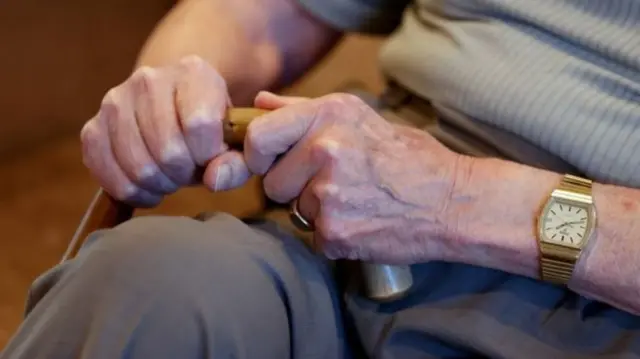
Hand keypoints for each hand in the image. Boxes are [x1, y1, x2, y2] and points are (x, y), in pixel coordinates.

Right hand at [80, 56, 250, 206]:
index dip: (208, 155)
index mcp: (194, 73)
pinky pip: (107, 173)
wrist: (176, 107)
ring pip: (138, 166)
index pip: (200, 124)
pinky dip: (131, 191)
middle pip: (167, 150)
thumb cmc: (213, 129)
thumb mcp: (237, 141)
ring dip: (159, 184)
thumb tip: (213, 179)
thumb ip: (237, 162)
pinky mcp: (92, 127)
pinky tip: (148, 186)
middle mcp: (150, 79)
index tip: (211, 157)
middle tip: (189, 170)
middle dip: (184, 174)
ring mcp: (116, 101)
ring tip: (170, 177)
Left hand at [244, 92, 469, 263]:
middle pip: (272, 182)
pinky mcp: (335, 232)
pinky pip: (314, 237)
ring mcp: (328, 194)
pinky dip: (334, 235)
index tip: (269, 162)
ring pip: (294, 211)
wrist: (452, 202)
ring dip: (317, 211)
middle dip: (294, 187)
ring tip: (355, 200)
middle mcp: (324, 151)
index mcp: (328, 116)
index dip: (258, 154)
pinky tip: (363, 221)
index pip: (258, 137)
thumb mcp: (358, 117)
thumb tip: (260, 102)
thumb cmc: (408, 158)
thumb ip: (303, 109)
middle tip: (335, 183)